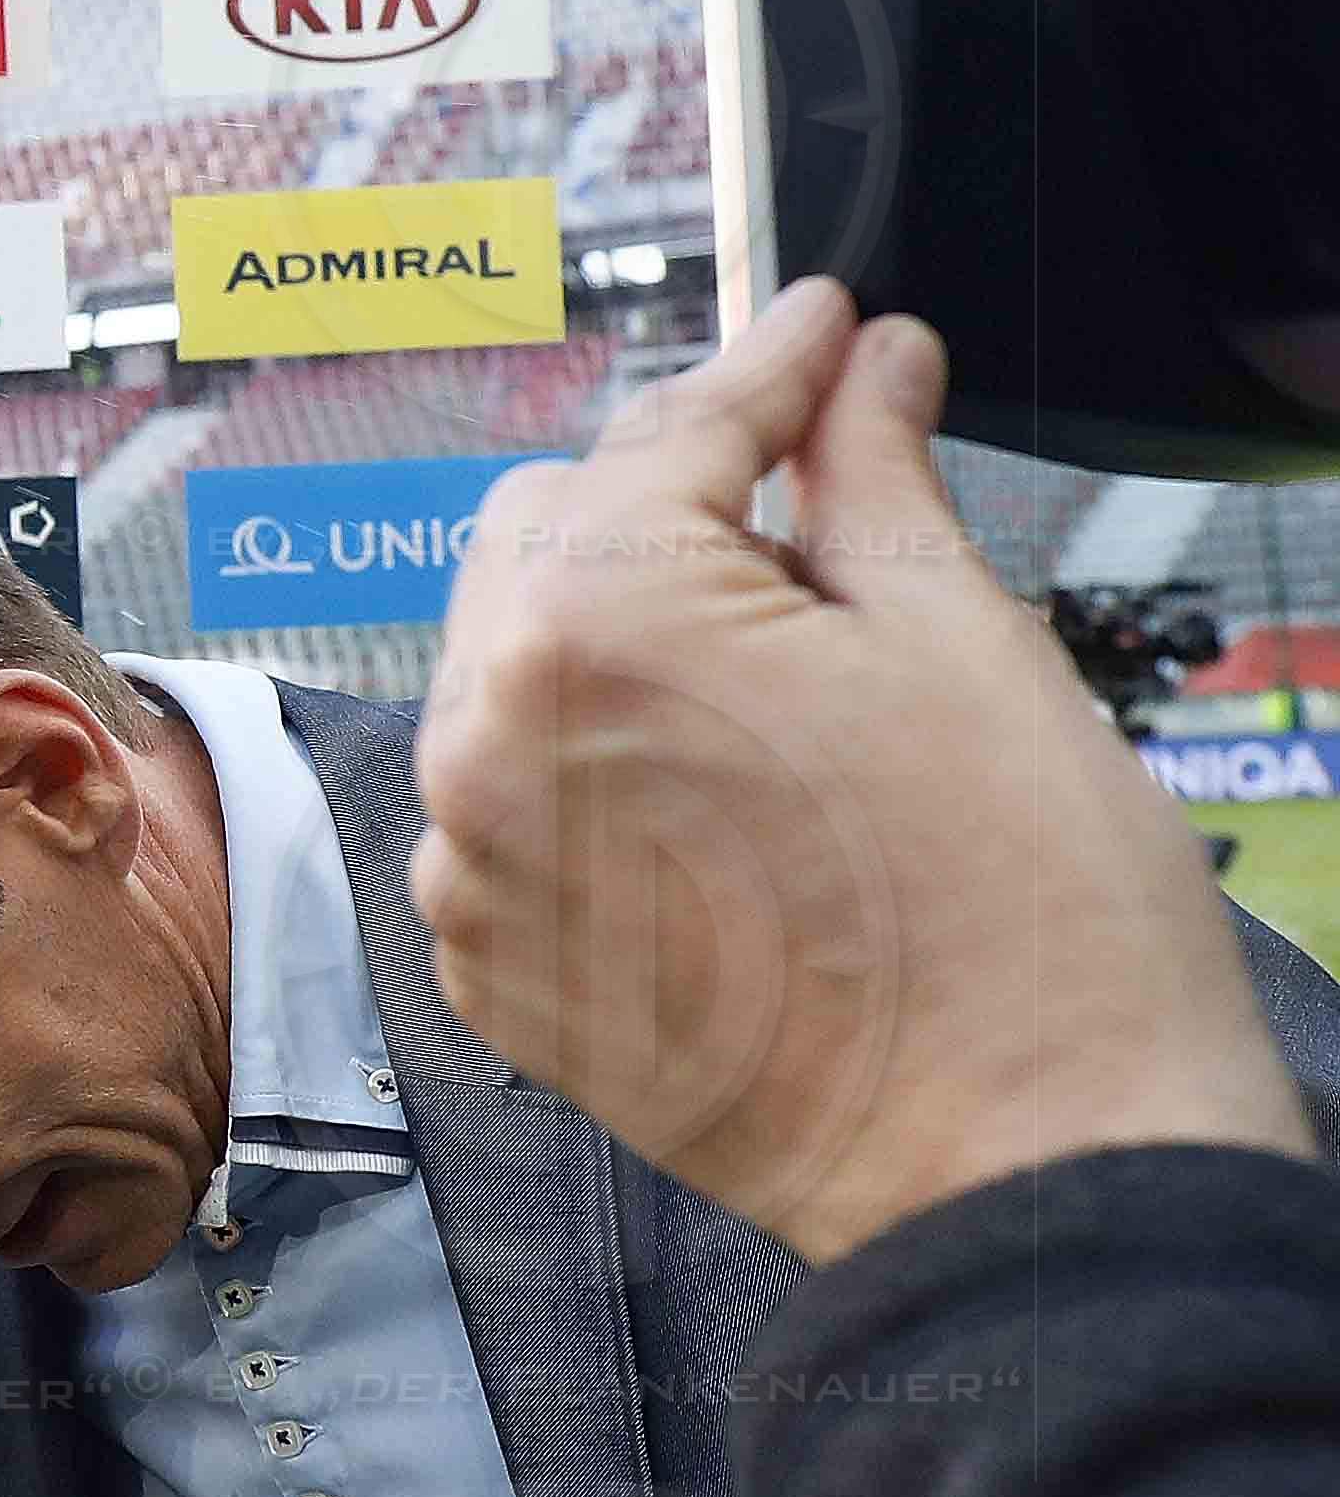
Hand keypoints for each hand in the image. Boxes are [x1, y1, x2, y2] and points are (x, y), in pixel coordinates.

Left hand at [410, 278, 1310, 1270]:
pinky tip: (733, 800)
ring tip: (795, 686)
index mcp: (594, 627)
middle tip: (821, 509)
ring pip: (517, 667)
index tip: (820, 327)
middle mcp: (485, 739)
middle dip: (676, 502)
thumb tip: (861, 367)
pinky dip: (598, 770)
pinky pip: (512, 804)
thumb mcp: (961, 641)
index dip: (770, 365)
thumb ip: (871, 477)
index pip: (673, 433)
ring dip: (627, 640)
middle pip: (552, 532)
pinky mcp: (487, 965)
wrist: (1028, 1169)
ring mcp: (469, 865)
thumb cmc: (1022, 924)